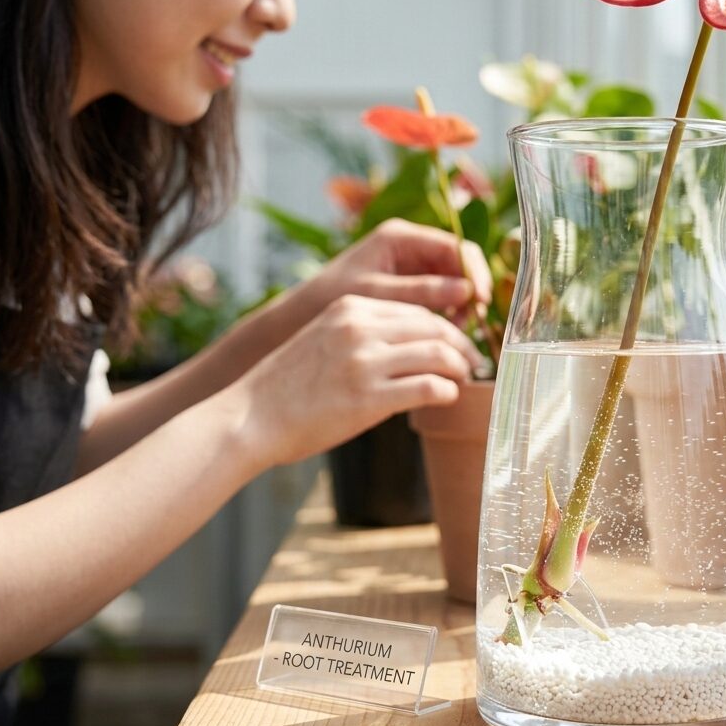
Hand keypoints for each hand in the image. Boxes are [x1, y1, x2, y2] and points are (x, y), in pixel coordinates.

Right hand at [234, 293, 485, 467]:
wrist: (251, 417)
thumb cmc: (287, 386)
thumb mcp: (324, 339)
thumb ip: (363, 334)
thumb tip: (411, 344)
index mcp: (350, 308)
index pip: (416, 308)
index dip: (445, 325)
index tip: (457, 342)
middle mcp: (360, 328)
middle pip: (434, 326)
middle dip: (461, 344)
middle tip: (473, 361)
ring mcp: (365, 362)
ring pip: (438, 353)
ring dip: (460, 367)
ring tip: (463, 379)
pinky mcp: (369, 398)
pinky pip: (428, 387)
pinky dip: (446, 391)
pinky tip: (446, 398)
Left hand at [316, 219, 491, 313]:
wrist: (301, 313)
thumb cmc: (330, 298)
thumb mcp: (376, 294)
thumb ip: (420, 291)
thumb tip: (467, 292)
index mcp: (400, 237)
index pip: (455, 245)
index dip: (475, 271)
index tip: (481, 299)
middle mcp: (410, 246)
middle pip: (459, 263)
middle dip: (471, 290)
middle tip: (473, 319)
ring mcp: (411, 265)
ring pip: (453, 281)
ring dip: (462, 304)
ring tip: (459, 330)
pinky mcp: (409, 285)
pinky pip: (441, 295)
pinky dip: (448, 312)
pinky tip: (445, 331)